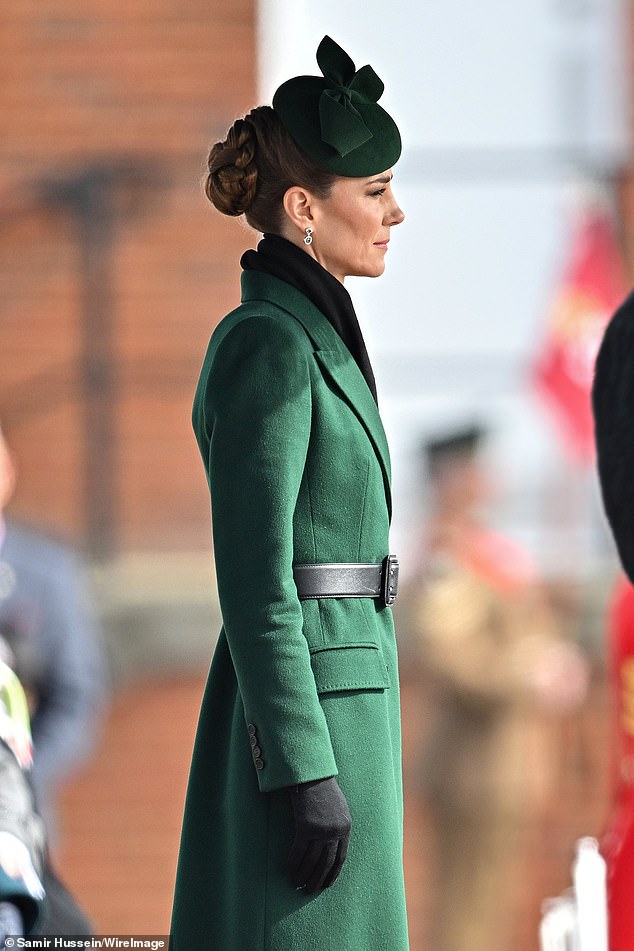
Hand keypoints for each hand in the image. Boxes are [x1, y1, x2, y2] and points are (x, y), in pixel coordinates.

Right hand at [287, 777, 350, 892]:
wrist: (312, 774)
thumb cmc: (323, 788)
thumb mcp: (338, 807)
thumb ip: (336, 824)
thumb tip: (329, 843)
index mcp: (345, 827)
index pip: (340, 857)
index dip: (333, 873)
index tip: (326, 884)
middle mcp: (335, 831)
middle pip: (327, 862)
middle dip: (318, 879)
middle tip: (310, 890)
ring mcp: (321, 830)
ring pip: (312, 860)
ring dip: (304, 875)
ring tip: (297, 884)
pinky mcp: (305, 827)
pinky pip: (298, 851)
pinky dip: (293, 863)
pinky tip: (289, 871)